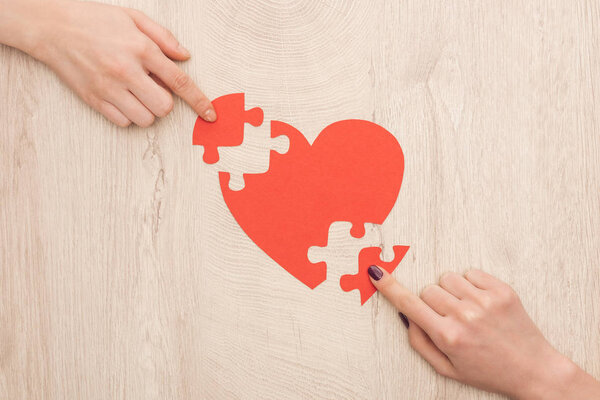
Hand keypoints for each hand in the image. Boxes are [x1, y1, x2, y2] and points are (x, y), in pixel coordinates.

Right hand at [0, 0, 215, 126]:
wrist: (51, 26)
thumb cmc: (94, 19)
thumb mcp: (133, 17)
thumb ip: (163, 37)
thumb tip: (185, 57)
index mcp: (141, 49)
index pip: (180, 82)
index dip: (199, 101)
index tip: (210, 115)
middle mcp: (127, 71)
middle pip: (164, 107)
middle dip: (165, 102)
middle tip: (152, 87)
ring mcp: (109, 88)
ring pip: (146, 119)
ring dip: (147, 110)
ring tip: (134, 91)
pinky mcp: (94, 100)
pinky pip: (124, 122)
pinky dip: (127, 114)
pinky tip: (120, 97)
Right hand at [368, 266, 599, 398]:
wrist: (533, 369)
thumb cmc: (488, 371)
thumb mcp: (447, 368)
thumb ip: (420, 342)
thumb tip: (406, 314)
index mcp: (448, 336)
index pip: (409, 304)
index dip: (389, 287)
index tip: (376, 272)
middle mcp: (464, 316)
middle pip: (428, 289)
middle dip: (432, 302)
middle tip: (449, 319)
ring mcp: (485, 301)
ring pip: (447, 278)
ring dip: (451, 292)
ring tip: (468, 311)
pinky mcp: (502, 290)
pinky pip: (470, 272)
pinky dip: (471, 285)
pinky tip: (482, 304)